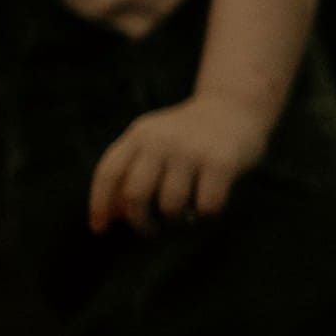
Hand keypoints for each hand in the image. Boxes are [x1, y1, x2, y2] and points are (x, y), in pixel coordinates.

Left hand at [88, 95, 271, 232]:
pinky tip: (207, 209)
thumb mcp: (155, 142)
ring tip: (182, 218)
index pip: (109, 173)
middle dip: (140, 222)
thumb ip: (132, 172)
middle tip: (150, 229)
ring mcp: (192, 150)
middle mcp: (162, 140)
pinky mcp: (221, 162)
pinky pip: (205, 206)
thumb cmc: (189, 134)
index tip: (100, 229)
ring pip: (170, 206)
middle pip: (135, 195)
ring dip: (175, 221)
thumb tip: (114, 217)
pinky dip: (204, 217)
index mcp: (141, 134)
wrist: (235, 105)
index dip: (99, 205)